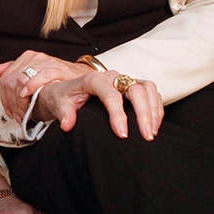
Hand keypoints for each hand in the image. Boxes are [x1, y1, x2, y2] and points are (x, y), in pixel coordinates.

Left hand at [0, 51, 88, 119]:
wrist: (83, 76)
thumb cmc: (59, 76)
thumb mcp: (34, 73)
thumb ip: (15, 71)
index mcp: (27, 58)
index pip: (6, 77)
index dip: (5, 97)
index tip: (9, 110)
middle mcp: (34, 58)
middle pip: (11, 79)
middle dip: (11, 101)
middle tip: (16, 114)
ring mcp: (45, 62)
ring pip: (21, 79)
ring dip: (19, 99)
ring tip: (22, 112)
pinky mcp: (56, 68)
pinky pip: (39, 76)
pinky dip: (31, 87)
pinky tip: (27, 95)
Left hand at [34, 70, 162, 140]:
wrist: (64, 91)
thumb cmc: (62, 98)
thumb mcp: (58, 104)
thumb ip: (64, 113)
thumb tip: (67, 124)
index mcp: (93, 79)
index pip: (110, 94)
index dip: (118, 114)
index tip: (122, 134)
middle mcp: (111, 76)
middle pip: (135, 88)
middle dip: (143, 113)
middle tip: (146, 136)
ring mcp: (123, 80)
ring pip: (146, 88)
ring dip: (153, 110)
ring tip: (151, 133)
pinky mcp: (131, 87)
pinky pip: (151, 93)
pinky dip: (155, 109)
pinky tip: (153, 126)